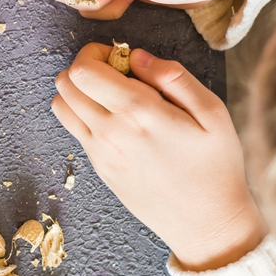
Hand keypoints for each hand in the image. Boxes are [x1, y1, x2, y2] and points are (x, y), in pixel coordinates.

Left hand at [52, 43, 265, 270]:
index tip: (119, 57)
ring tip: (111, 95)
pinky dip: (84, 115)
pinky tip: (117, 121)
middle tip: (115, 73)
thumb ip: (173, 76)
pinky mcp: (99, 168)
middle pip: (65, 84)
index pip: (83, 70)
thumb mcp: (212, 112)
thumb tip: (137, 56)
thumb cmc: (214, 166)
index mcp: (138, 112)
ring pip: (61, 106)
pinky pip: (74, 130)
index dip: (95, 53)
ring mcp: (100, 153)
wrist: (205, 223)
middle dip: (84, 68)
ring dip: (78, 92)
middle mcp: (110, 132)